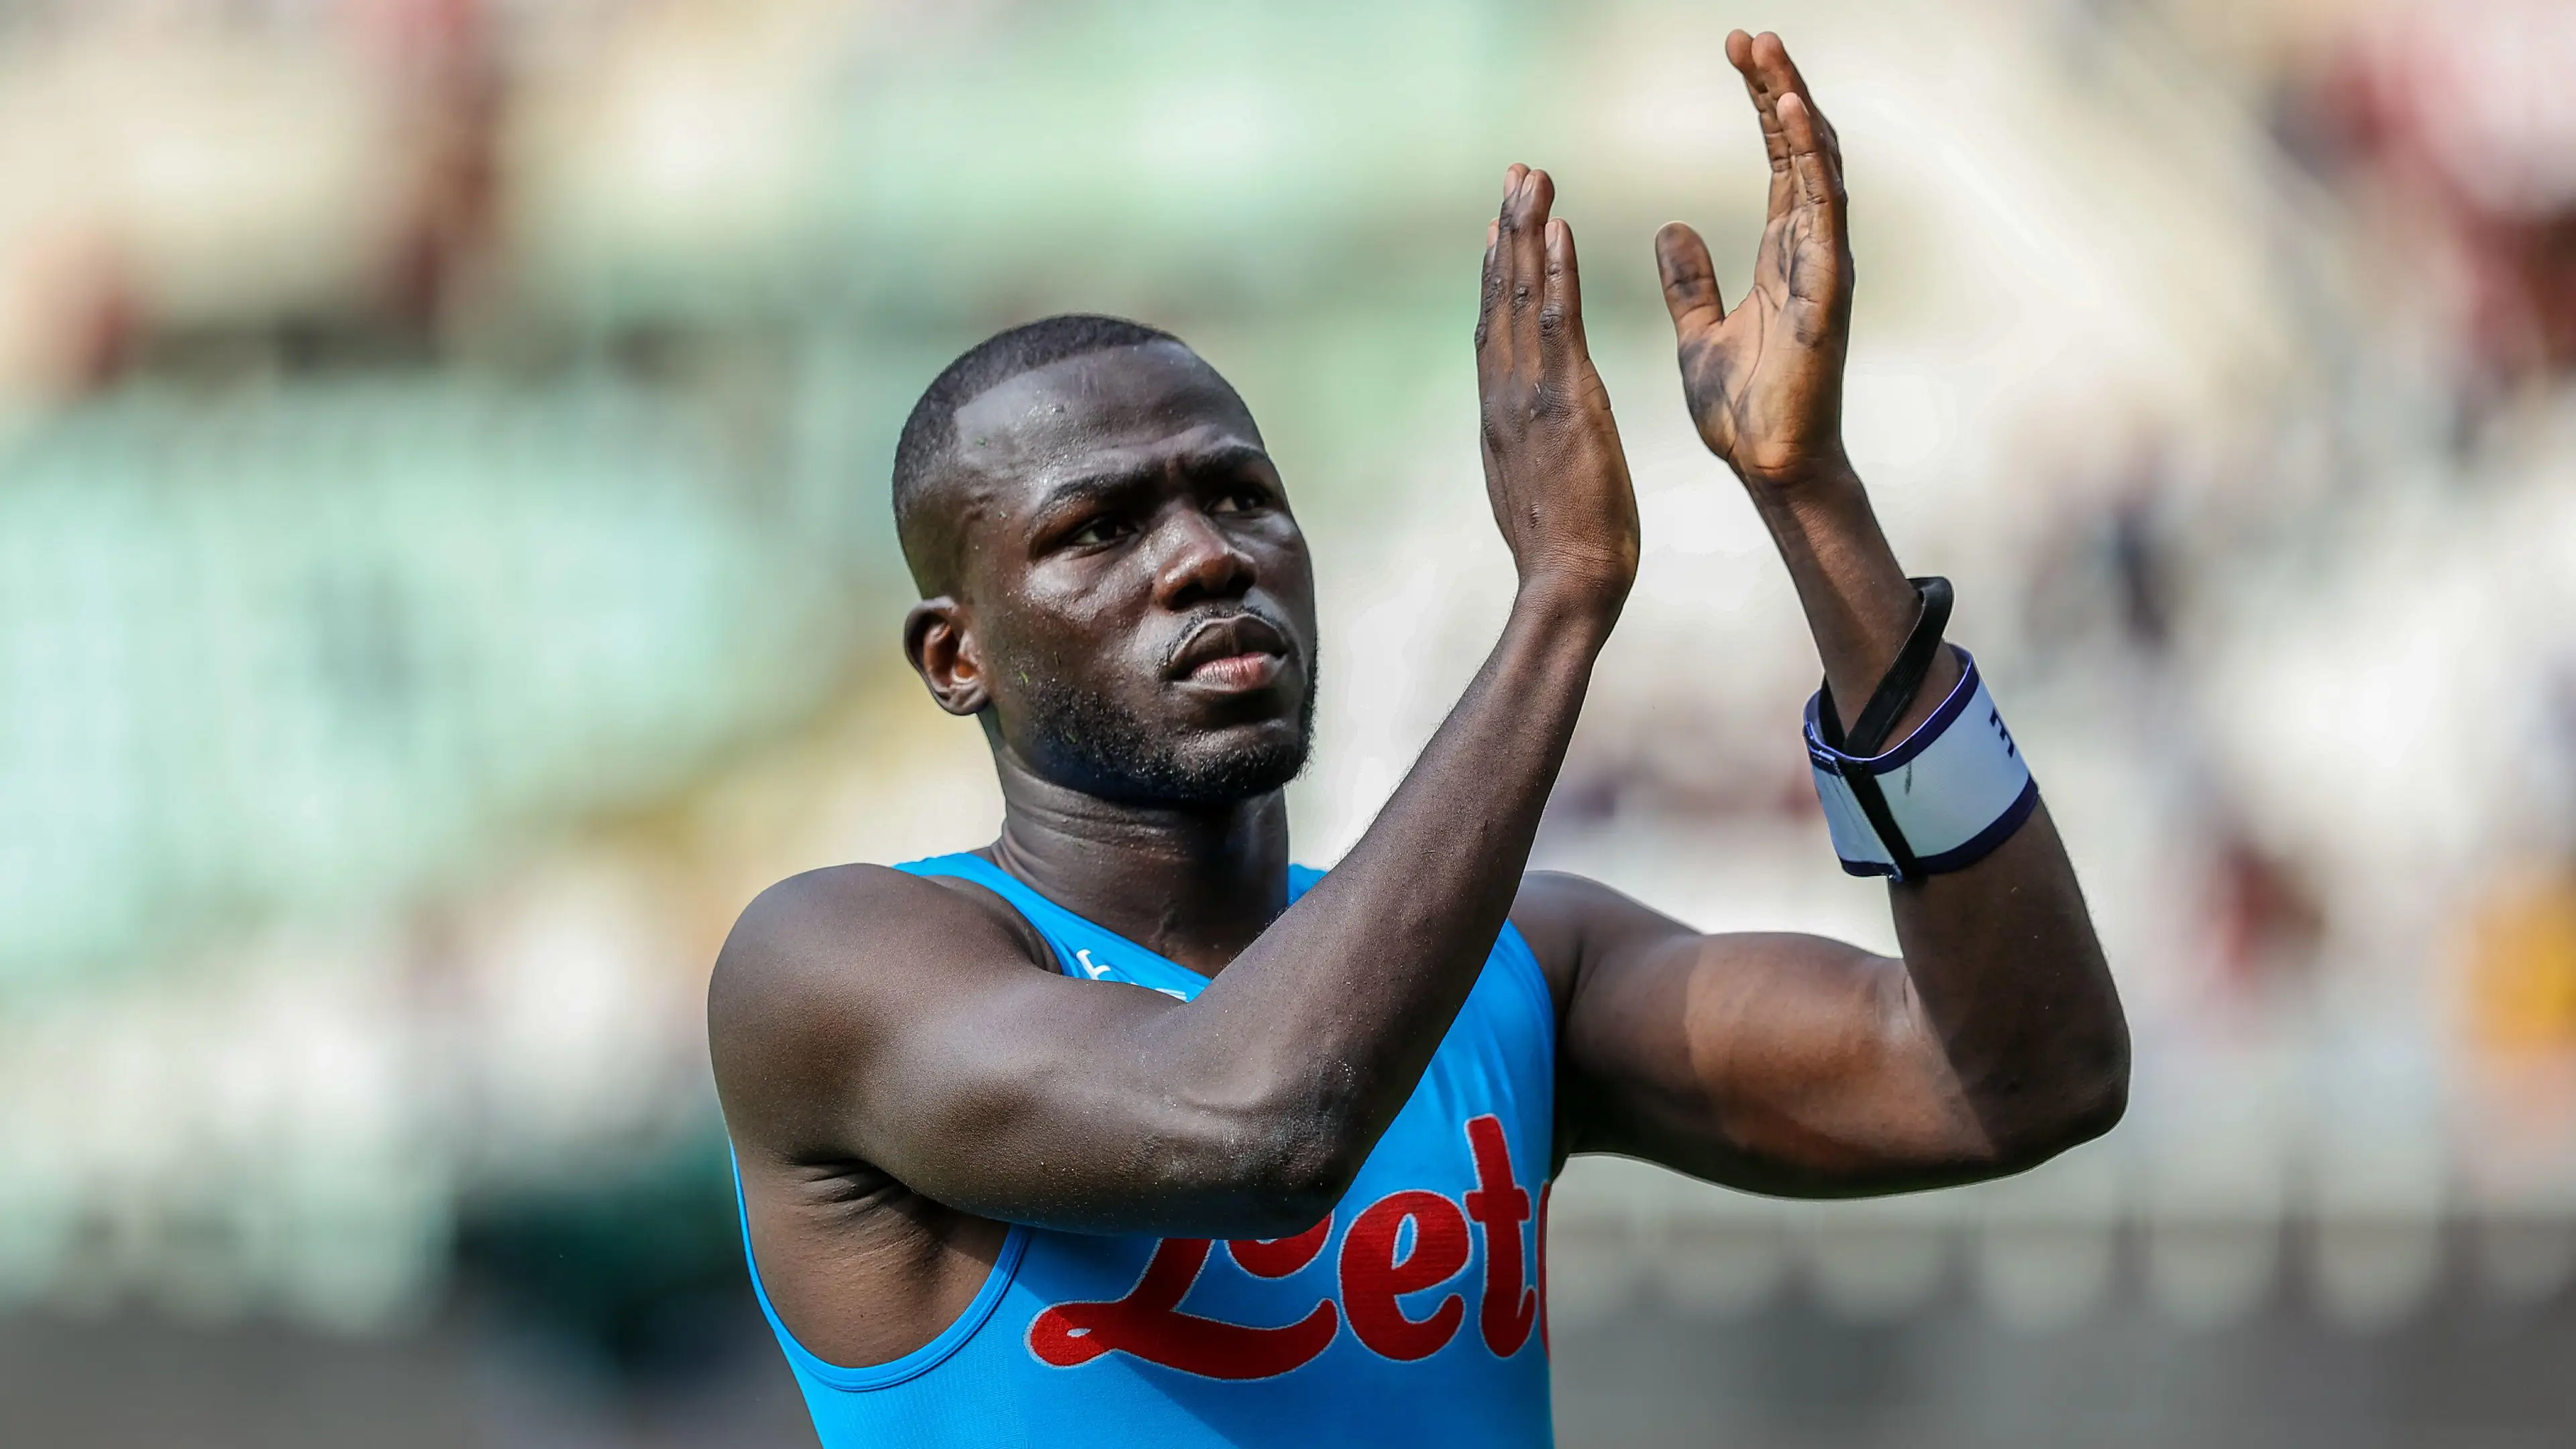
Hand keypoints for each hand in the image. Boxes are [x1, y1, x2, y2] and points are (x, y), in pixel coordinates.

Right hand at [1477, 164, 1638, 621]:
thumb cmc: (1566, 552)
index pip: (1493, 329)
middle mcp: (1505, 395)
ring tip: (1532, 178)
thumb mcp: (1538, 488)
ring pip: (1521, 298)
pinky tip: (1559, 231)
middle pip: (1500, 297)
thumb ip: (1527, 450)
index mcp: (1502, 415)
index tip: (1497, 227)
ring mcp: (1529, 395)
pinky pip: (1559, 322)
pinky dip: (1556, 273)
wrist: (1567, 584)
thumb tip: (1524, 439)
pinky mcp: (1564, 401)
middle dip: (1507, 232)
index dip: (1494, 274)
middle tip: (1514, 174)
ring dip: (1527, 233)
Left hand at [1656, 31, 1853, 493]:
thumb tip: (1670, 228)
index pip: (1780, 163)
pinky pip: (1821, 210)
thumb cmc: (1742, 410)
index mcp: (1782, 256)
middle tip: (1751, 37)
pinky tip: (1791, 113)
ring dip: (1794, 109)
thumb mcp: (1698, 332)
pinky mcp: (1826, 290)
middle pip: (1803, 151)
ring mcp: (1823, 267)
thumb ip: (1689, 280)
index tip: (1741, 55)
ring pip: (1817, 168)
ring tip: (1769, 56)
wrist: (1766, 466)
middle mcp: (1810, 251)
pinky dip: (1808, 158)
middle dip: (1780, 90)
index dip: (1765, 107)